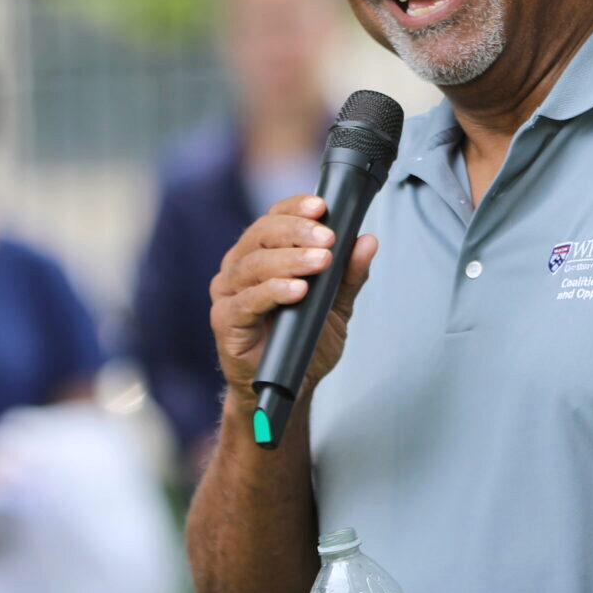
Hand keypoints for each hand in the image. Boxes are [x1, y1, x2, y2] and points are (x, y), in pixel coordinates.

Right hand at [208, 195, 379, 396]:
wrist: (290, 386)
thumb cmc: (305, 340)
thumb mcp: (336, 305)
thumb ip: (349, 274)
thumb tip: (367, 240)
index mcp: (262, 253)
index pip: (274, 218)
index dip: (296, 208)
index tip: (323, 206)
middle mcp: (239, 267)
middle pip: (261, 235)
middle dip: (297, 232)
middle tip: (328, 239)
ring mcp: (228, 293)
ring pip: (253, 265)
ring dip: (289, 260)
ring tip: (319, 263)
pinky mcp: (225, 321)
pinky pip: (246, 301)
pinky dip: (273, 292)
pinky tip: (297, 290)